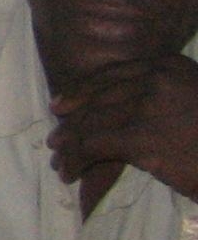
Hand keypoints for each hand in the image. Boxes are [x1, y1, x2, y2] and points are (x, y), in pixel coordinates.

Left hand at [50, 54, 197, 200]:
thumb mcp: (196, 102)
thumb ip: (167, 98)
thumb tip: (129, 111)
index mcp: (170, 66)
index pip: (113, 75)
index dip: (82, 91)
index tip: (61, 104)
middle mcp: (156, 79)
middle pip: (98, 98)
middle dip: (72, 121)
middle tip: (55, 140)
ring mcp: (147, 106)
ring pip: (90, 122)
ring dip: (69, 145)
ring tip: (59, 162)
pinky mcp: (140, 137)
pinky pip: (92, 146)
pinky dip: (76, 160)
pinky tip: (70, 174)